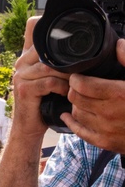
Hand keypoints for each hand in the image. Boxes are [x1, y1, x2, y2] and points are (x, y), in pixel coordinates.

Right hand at [11, 16, 70, 139]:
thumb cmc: (41, 101)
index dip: (45, 25)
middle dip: (65, 59)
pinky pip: (49, 82)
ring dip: (66, 75)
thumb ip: (53, 61)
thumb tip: (75, 48)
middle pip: (46, 48)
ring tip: (72, 82)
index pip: (32, 27)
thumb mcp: (46, 76)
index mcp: (26, 56)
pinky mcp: (24, 90)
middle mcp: (20, 63)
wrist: (28, 125)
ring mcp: (20, 76)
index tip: (62, 39)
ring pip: (50, 66)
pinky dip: (61, 87)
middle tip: (75, 70)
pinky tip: (64, 93)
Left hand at [60, 38, 124, 153]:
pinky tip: (67, 116)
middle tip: (77, 85)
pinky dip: (72, 122)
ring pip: (77, 113)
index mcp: (119, 94)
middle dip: (73, 90)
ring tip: (79, 98)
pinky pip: (80, 132)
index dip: (76, 78)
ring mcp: (105, 129)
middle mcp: (108, 112)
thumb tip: (118, 44)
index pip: (82, 85)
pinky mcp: (105, 142)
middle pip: (76, 98)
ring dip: (75, 104)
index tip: (77, 75)